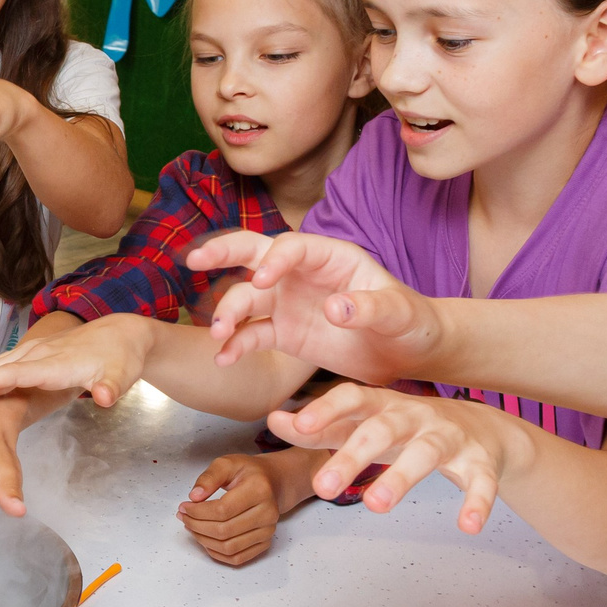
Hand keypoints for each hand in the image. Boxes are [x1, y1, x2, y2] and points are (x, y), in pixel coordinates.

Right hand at [0, 313, 155, 414]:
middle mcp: (38, 355)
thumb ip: (111, 387)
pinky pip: (2, 368)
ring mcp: (33, 353)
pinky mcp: (32, 356)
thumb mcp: (121, 375)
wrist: (120, 334)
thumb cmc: (120, 359)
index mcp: (55, 363)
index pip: (17, 373)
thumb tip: (105, 398)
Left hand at [177, 455, 287, 566]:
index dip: (198, 512)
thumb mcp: (227, 463)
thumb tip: (194, 496)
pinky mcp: (264, 543)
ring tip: (192, 527)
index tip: (184, 507)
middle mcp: (268, 513)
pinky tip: (205, 539)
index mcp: (259, 490)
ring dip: (203, 540)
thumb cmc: (248, 473)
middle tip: (184, 517)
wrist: (272, 483)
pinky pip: (237, 558)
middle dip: (197, 526)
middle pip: (224, 531)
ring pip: (229, 547)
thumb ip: (209, 478)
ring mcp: (267, 531)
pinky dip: (216, 553)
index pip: (222, 510)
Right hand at [189, 232, 439, 380]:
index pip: (293, 246)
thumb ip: (370, 307)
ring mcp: (288, 302)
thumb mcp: (400, 313)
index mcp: (331, 256)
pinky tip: (223, 359)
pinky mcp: (284, 333)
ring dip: (227, 312)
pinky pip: (252, 335)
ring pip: (246, 297)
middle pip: (254, 253)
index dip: (274, 259)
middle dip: (223, 253)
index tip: (261, 280)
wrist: (407, 354)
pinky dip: (235, 345)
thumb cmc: (410, 322)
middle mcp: (302, 273)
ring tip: (217, 334)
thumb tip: (335, 309)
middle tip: (195, 259)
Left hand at [271, 384, 519, 534]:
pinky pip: (480, 481)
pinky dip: (476, 502)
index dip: (325, 410)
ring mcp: (449, 437)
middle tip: (323, 487)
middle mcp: (416, 415)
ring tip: (375, 506)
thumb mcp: (366, 423)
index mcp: (384, 405)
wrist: (483, 427)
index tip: (298, 427)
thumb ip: (322, 426)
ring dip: (401, 478)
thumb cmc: (408, 427)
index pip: (352, 397)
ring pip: (426, 454)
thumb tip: (273, 420)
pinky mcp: (479, 461)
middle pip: (382, 430)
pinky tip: (468, 525)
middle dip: (353, 456)